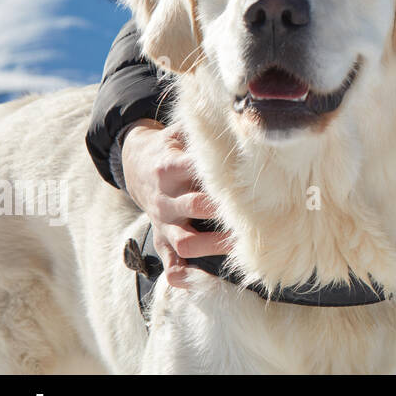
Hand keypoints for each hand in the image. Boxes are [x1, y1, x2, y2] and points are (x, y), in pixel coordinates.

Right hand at [120, 119, 233, 288]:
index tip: (248, 182)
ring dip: (213, 246)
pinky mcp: (161, 238)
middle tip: (257, 216)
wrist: (137, 166)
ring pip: (186, 241)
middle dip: (224, 212)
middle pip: (195, 207)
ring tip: (241, 246)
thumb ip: (203, 131)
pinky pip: (168, 262)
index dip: (221, 178)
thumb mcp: (180, 133)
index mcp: (169, 167)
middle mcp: (165, 197)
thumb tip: (238, 114)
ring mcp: (162, 222)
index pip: (195, 173)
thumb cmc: (172, 148)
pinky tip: (198, 281)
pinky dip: (181, 275)